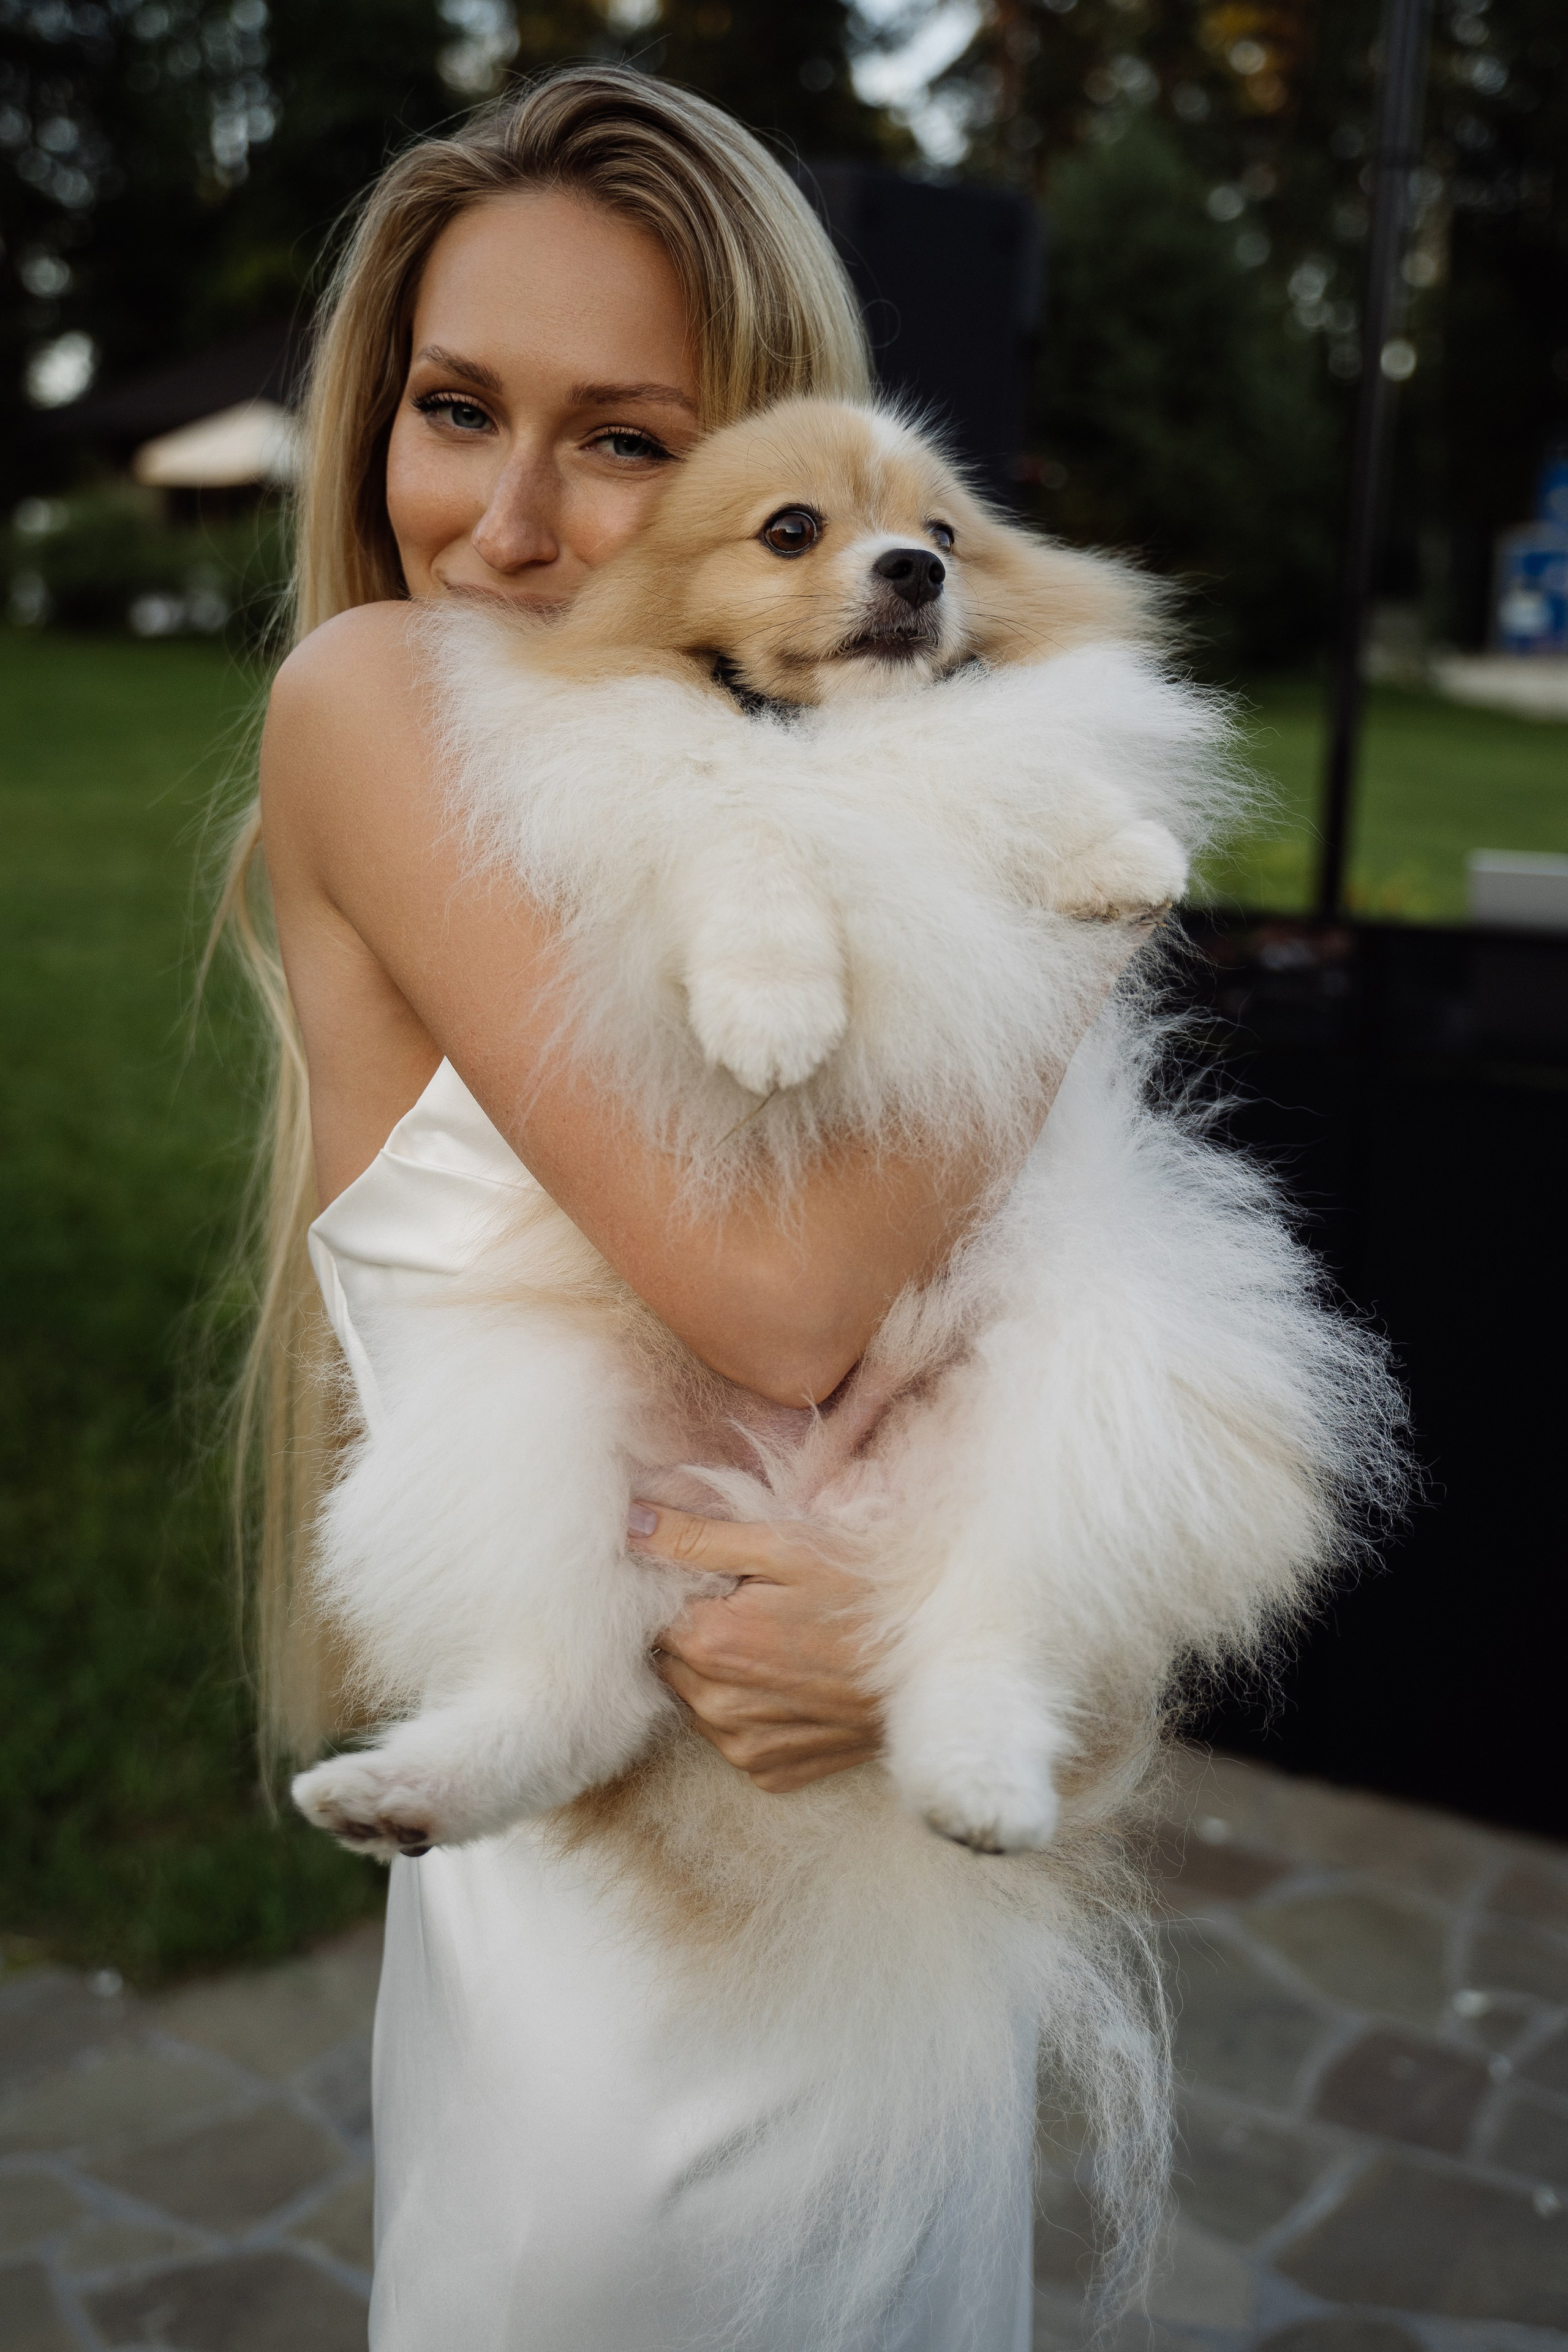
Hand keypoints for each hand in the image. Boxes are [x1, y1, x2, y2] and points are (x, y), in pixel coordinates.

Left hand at [626, 1503, 882, 1792]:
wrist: (939, 1665)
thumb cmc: (866, 1593)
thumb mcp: (784, 1547)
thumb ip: (696, 1538)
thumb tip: (626, 1524)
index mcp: (711, 1644)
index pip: (650, 1615)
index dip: (677, 1591)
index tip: (717, 1578)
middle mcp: (717, 1707)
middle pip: (670, 1659)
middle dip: (696, 1631)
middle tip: (751, 1606)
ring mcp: (745, 1748)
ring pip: (697, 1700)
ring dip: (719, 1674)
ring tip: (776, 1643)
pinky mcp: (772, 1774)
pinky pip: (733, 1737)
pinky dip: (749, 1711)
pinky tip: (790, 1683)